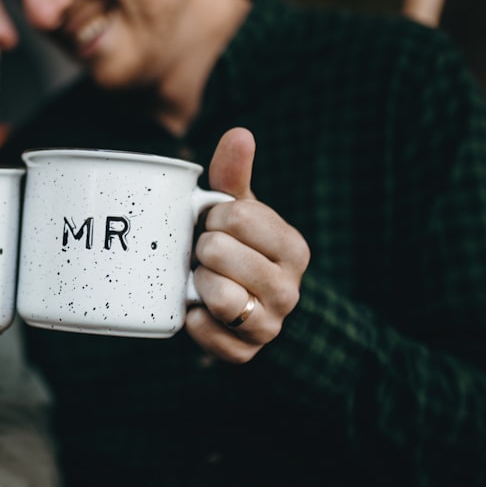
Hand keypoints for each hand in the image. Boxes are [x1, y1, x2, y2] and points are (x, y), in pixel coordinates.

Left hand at [186, 128, 309, 362]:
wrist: (242, 307)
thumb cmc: (237, 249)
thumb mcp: (238, 211)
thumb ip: (234, 175)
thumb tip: (240, 133)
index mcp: (293, 247)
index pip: (240, 216)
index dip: (214, 216)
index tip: (215, 223)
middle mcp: (289, 289)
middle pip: (221, 253)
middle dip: (202, 249)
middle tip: (205, 254)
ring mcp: (269, 325)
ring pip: (220, 296)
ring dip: (198, 283)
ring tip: (201, 278)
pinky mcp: (244, 353)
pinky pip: (205, 332)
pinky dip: (192, 319)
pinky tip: (195, 307)